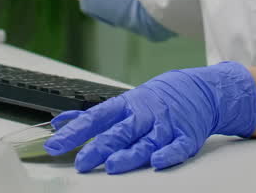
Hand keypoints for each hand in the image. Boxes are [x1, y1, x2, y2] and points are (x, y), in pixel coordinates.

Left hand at [43, 61, 255, 173]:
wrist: (199, 90)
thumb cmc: (156, 99)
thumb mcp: (123, 102)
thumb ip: (92, 116)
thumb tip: (59, 123)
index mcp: (126, 105)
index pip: (95, 118)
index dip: (75, 131)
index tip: (56, 144)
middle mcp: (144, 115)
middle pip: (119, 131)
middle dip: (99, 147)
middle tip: (81, 162)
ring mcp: (165, 126)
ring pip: (145, 141)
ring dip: (128, 154)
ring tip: (112, 165)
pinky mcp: (185, 137)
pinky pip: (176, 147)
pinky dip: (167, 154)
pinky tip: (156, 162)